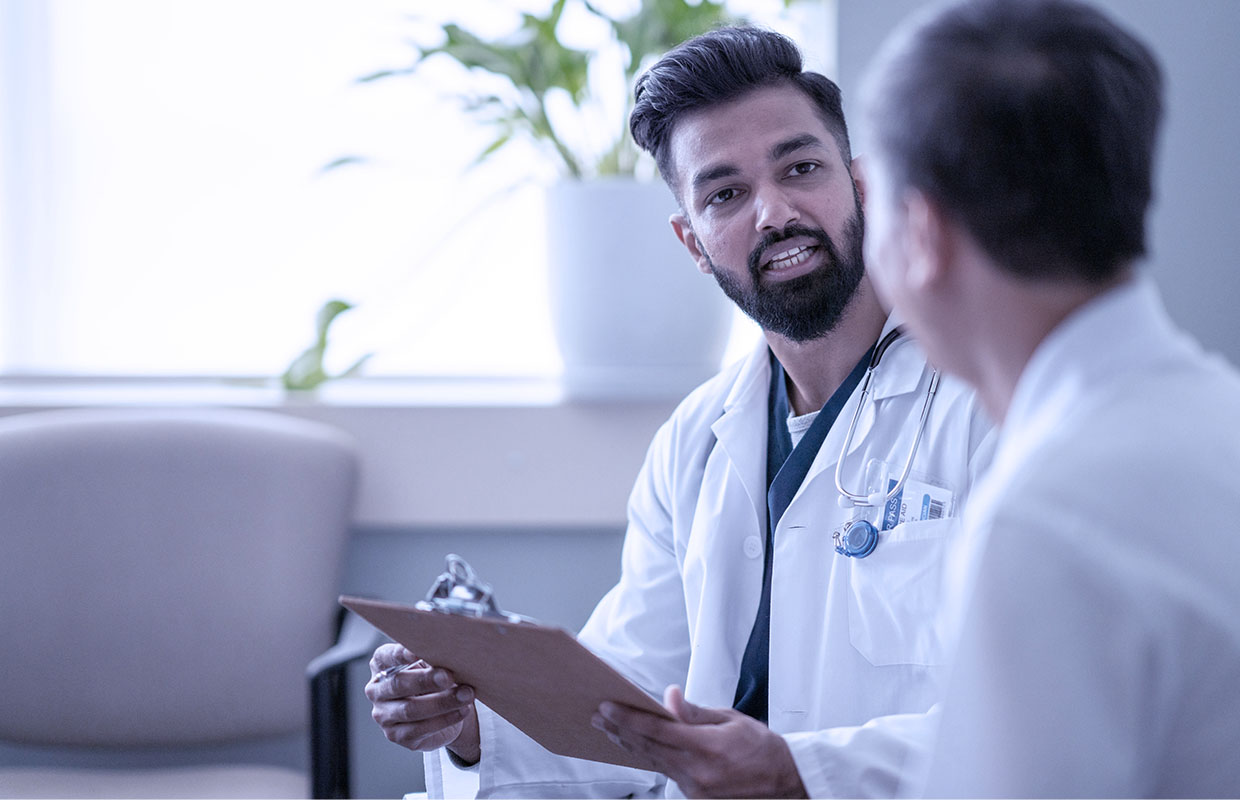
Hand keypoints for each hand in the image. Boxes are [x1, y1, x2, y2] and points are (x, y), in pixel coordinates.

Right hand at [366, 643, 479, 762]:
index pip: (385, 656)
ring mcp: (384, 715)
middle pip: (398, 684)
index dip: (400, 654)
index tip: (418, 653)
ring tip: (465, 695)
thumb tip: (448, 654)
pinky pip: (419, 729)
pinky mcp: (396, 735)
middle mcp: (377, 690)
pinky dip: (444, 719)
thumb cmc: (434, 680)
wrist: (442, 711)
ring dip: (441, 702)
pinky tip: (461, 710)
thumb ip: (433, 658)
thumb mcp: (432, 664)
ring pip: (410, 709)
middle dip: (426, 680)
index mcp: (381, 665)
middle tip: (449, 676)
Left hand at [592, 685, 806, 798]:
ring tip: (609, 729)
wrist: (785, 780)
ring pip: (653, 762)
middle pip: (648, 748)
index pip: (657, 730)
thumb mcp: (731, 719)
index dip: (628, 718)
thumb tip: (669, 698)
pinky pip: (665, 773)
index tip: (608, 706)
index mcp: (707, 749)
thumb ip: (695, 712)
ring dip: (629, 744)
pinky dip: (649, 757)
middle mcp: (698, 773)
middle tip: (598, 715)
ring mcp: (695, 789)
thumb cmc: (762, 747)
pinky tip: (636, 747)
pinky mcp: (695, 796)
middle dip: (620, 730)